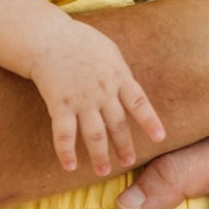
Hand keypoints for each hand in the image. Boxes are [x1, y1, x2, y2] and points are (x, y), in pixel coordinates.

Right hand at [28, 21, 167, 176]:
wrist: (48, 37)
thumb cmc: (81, 42)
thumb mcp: (110, 52)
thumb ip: (121, 74)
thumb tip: (131, 93)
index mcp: (118, 76)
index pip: (138, 102)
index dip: (149, 121)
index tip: (160, 138)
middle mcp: (102, 91)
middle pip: (118, 124)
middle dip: (124, 145)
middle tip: (129, 162)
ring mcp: (81, 100)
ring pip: (95, 134)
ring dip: (100, 155)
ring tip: (103, 171)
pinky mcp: (60, 105)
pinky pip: (64, 133)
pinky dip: (66, 151)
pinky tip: (70, 166)